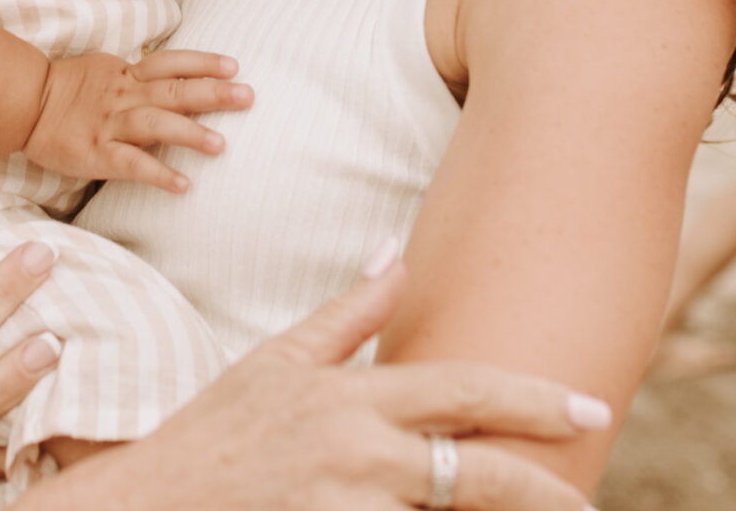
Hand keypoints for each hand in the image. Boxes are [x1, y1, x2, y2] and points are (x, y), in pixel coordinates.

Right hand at [21, 50, 251, 190]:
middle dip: (213, 93)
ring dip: (190, 134)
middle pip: (174, 91)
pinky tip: (182, 185)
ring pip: (156, 125)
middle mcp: (124, 96)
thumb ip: (140, 77)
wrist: (24, 103)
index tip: (234, 66)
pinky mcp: (96, 153)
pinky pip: (131, 164)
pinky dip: (158, 173)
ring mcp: (111, 124)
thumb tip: (177, 79)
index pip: (172, 63)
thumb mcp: (107, 72)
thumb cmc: (69, 90)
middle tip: (248, 96)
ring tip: (221, 145)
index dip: (203, 62)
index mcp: (127, 75)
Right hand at [34, 249, 607, 510]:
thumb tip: (397, 250)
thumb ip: (347, 315)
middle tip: (585, 500)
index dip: (533, 401)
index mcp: (349, 398)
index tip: (592, 407)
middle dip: (541, 489)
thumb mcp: (275, 364)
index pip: (463, 392)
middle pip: (476, 473)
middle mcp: (354, 452)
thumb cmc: (211, 438)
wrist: (143, 507)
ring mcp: (341, 505)